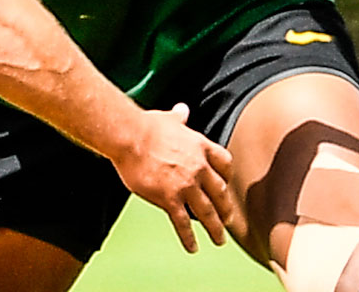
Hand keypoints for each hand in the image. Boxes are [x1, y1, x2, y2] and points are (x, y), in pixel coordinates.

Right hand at [109, 103, 238, 252]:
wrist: (130, 137)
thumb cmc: (146, 126)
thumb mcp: (168, 119)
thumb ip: (179, 117)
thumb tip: (182, 109)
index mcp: (201, 147)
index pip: (224, 165)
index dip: (227, 177)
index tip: (225, 186)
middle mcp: (199, 168)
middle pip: (220, 192)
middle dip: (226, 209)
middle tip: (227, 221)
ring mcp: (186, 185)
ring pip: (207, 212)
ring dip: (215, 228)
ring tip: (219, 240)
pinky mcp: (170, 199)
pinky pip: (183, 223)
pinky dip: (189, 237)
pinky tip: (193, 247)